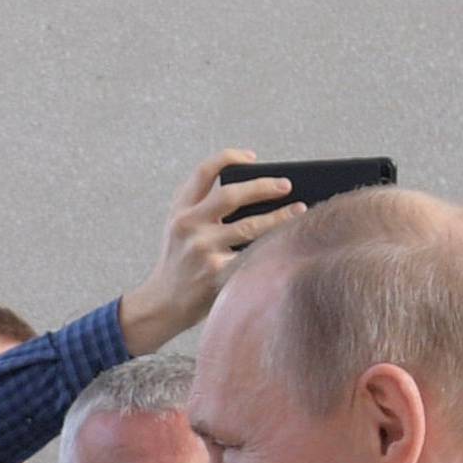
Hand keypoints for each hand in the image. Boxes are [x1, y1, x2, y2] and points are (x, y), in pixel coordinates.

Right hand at [117, 151, 305, 354]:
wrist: (163, 304)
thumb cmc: (179, 261)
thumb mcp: (177, 227)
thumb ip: (199, 204)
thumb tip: (251, 184)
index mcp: (180, 211)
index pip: (204, 172)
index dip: (229, 158)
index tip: (252, 158)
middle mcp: (189, 226)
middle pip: (231, 195)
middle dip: (263, 186)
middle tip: (286, 185)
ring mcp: (202, 250)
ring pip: (249, 226)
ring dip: (279, 217)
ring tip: (299, 211)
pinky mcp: (215, 273)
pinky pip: (251, 255)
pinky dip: (272, 247)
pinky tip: (287, 242)